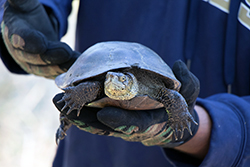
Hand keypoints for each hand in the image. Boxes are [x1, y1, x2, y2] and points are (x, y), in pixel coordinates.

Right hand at [1, 0, 78, 78]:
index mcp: (14, 32)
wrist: (31, 32)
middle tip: (66, 52)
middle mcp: (21, 52)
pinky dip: (67, 71)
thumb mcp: (24, 5)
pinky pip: (56, 73)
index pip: (19, 38)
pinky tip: (79, 66)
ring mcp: (33, 64)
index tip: (41, 44)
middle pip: (34, 58)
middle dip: (51, 56)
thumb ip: (22, 0)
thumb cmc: (27, 15)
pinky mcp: (45, 70)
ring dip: (62, 67)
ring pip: (46, 70)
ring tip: (77, 60)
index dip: (29, 41)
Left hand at [53, 60, 199, 146]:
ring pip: (95, 123)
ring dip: (76, 114)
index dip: (120, 122)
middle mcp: (131, 126)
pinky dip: (80, 109)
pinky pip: (94, 116)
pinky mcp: (112, 116)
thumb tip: (177, 65)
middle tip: (64, 107)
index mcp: (151, 122)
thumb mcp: (188, 96)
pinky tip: (67, 98)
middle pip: (106, 127)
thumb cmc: (179, 107)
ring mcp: (120, 122)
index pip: (135, 125)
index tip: (103, 114)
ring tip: (58, 101)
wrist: (169, 120)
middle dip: (85, 120)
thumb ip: (188, 83)